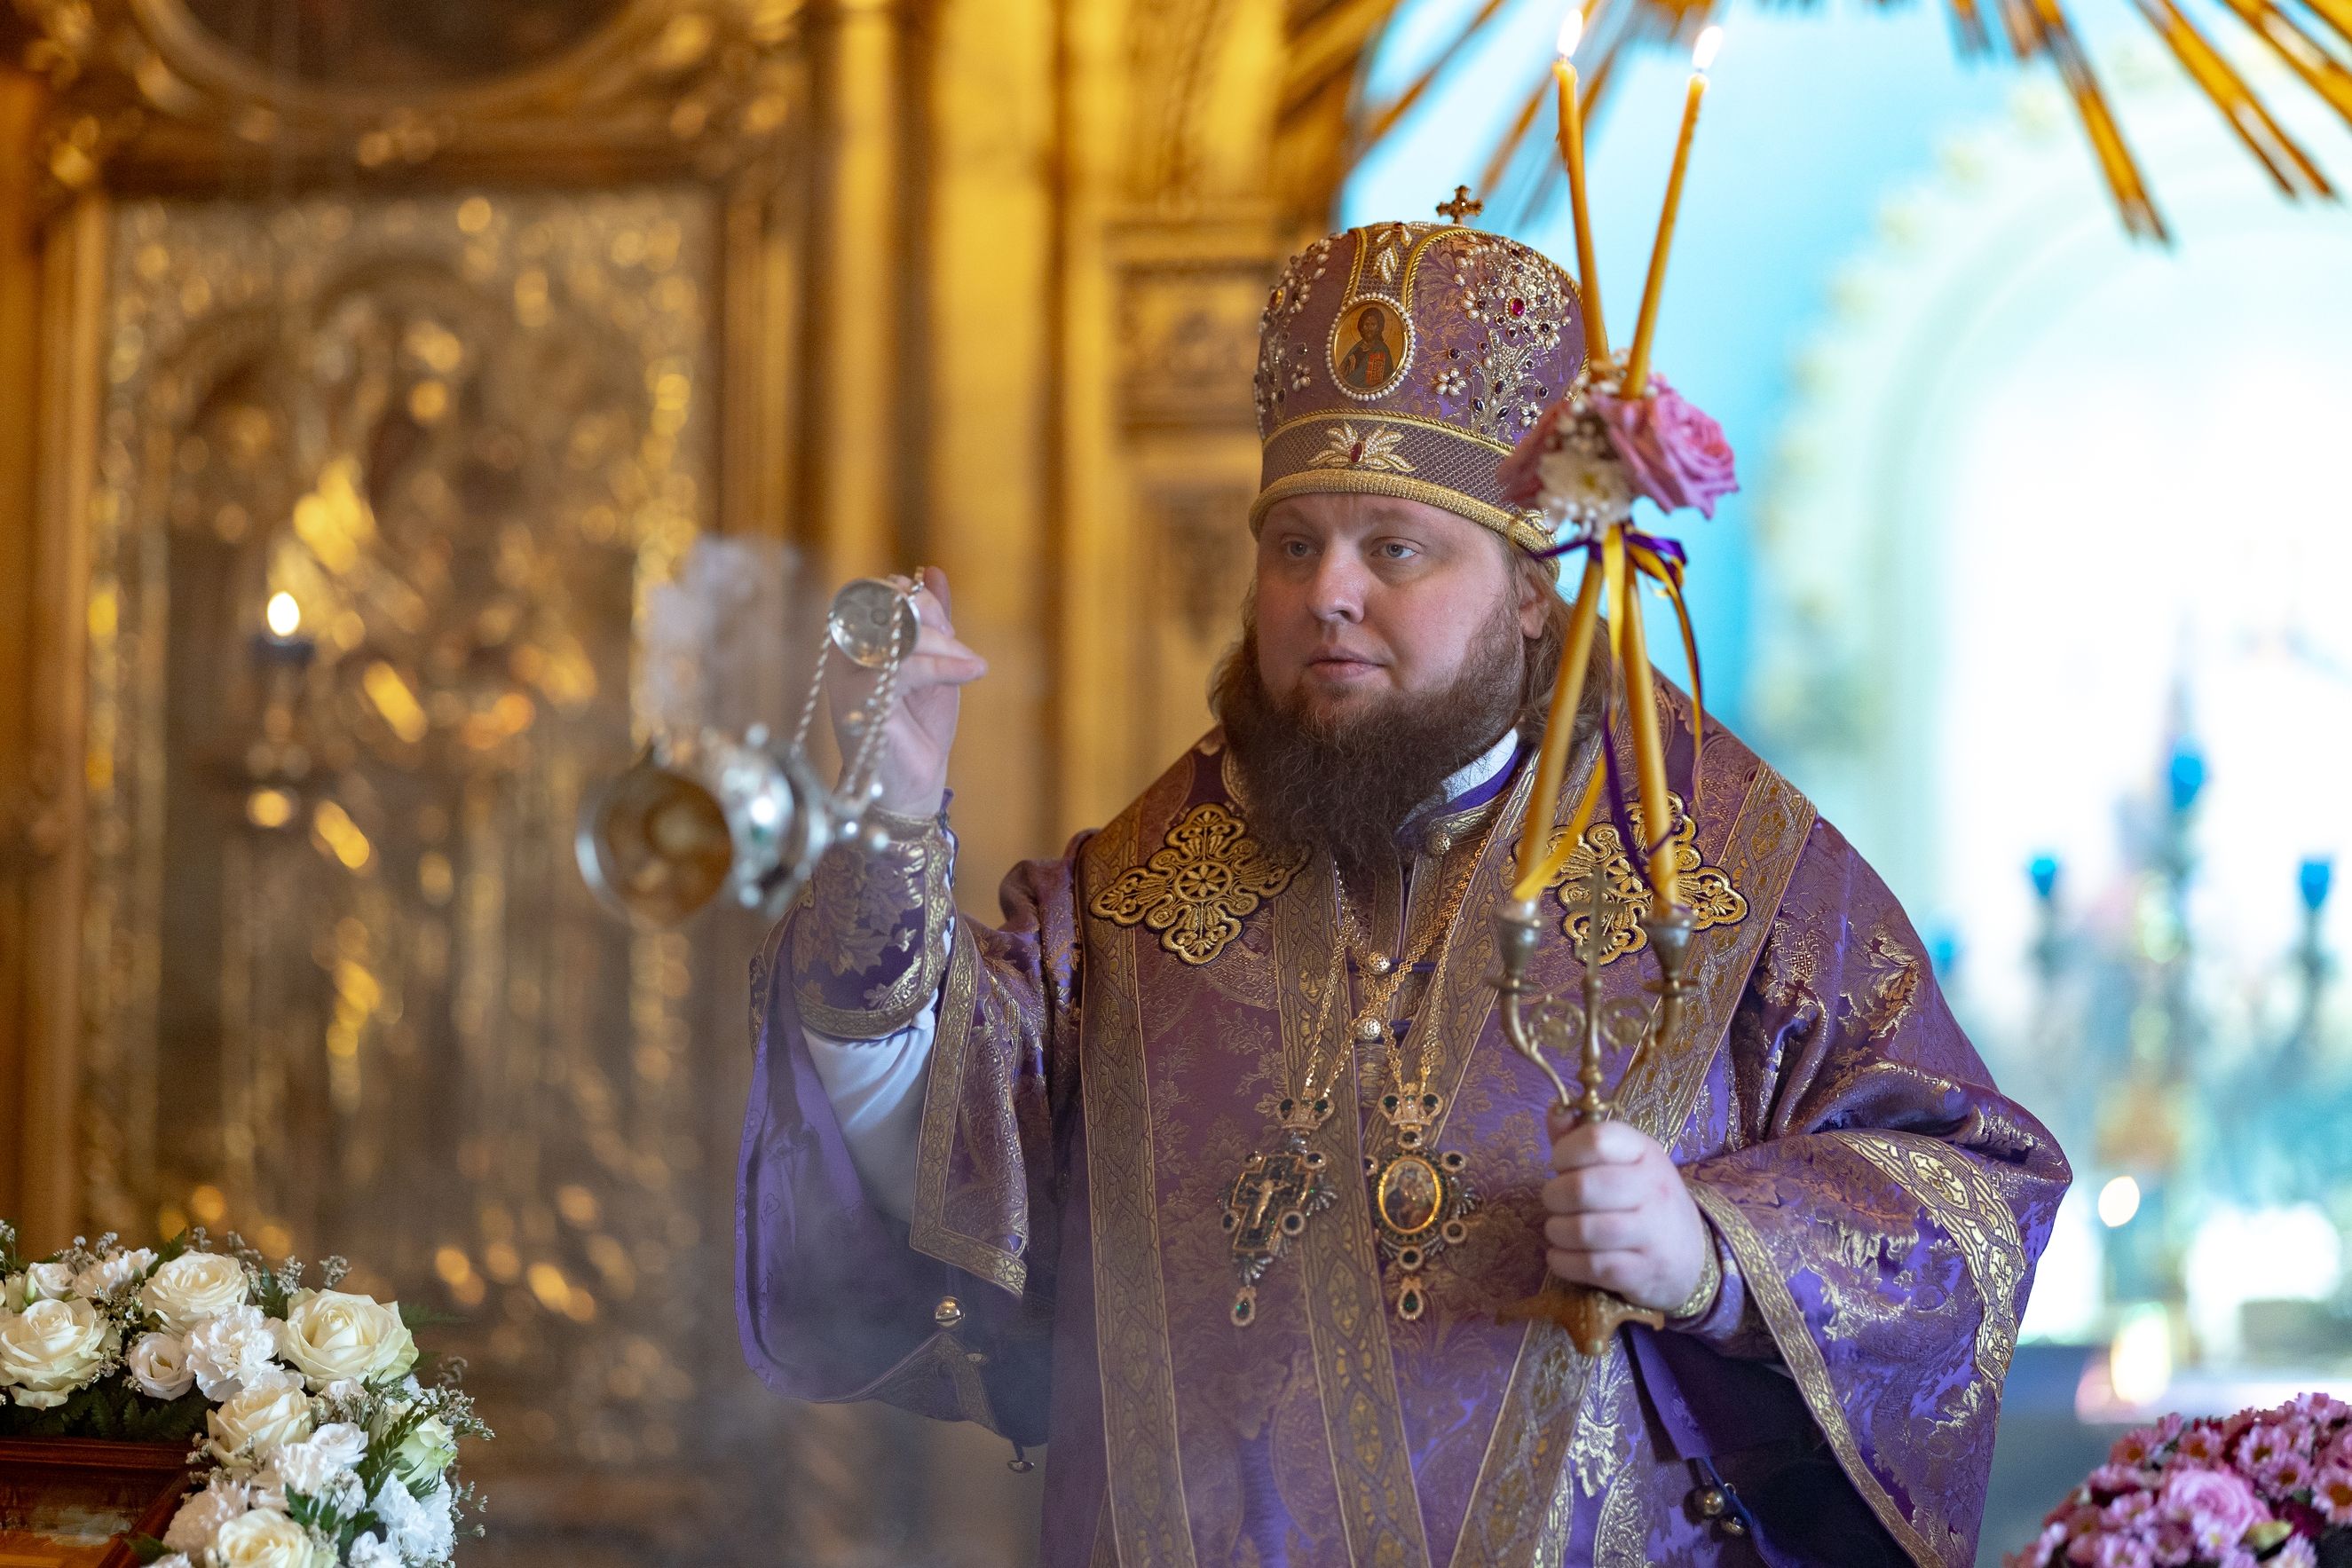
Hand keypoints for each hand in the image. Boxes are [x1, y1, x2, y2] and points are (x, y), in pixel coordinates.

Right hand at [826, 566, 987, 817]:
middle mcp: (843, 652)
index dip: (919, 600)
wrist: (913, 784)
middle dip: (932, 620)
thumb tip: (932, 572)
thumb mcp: (931, 662)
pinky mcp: (861, 703)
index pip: (880, 592)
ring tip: (972, 665)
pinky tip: (971, 672)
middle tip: (961, 648)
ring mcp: (848, 677)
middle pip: (887, 606)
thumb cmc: (916, 724)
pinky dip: (943, 665)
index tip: (948, 629)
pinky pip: (904, 667)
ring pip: (897, 634)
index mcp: (854, 638)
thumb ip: (930, 619)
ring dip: (944, 645)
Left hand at [1540, 1112, 1711, 1314]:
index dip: (1565, 1151)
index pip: (1596, 1139)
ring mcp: (1653, 1233)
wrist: (1691, 1255)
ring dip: (1557, 1231)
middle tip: (1554, 1202)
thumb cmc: (1643, 1199)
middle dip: (1553, 1196)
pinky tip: (1561, 1256)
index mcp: (1646, 1153)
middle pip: (1582, 1188)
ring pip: (1584, 1230)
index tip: (1560, 1164)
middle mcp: (1654, 1189)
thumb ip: (1583, 1137)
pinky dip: (1564, 1262)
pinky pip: (1591, 1267)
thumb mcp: (1623, 1161)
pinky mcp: (1645, 1272)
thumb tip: (1554, 1111)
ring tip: (1557, 1230)